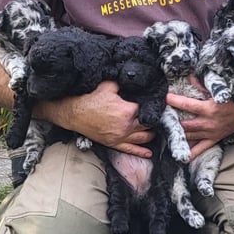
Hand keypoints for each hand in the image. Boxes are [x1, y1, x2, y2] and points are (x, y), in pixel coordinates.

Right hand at [37, 80, 155, 157]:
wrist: (73, 113)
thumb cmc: (90, 99)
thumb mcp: (108, 86)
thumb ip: (123, 84)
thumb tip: (132, 80)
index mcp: (128, 110)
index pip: (147, 109)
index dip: (152, 106)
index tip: (156, 105)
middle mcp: (127, 126)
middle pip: (148, 125)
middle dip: (154, 122)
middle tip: (160, 119)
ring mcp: (120, 137)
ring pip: (142, 138)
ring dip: (150, 135)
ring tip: (155, 132)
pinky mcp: (113, 143)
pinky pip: (130, 149)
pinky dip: (141, 151)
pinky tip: (149, 153)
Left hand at [166, 77, 233, 160]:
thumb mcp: (219, 89)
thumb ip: (202, 84)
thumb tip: (189, 76)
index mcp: (209, 109)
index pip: (187, 105)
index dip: (173, 100)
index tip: (164, 97)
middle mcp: (209, 123)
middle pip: (184, 124)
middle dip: (171, 121)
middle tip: (159, 118)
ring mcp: (211, 133)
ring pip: (189, 136)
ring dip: (177, 135)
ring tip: (164, 132)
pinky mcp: (215, 139)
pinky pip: (201, 149)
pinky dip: (191, 153)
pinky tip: (180, 157)